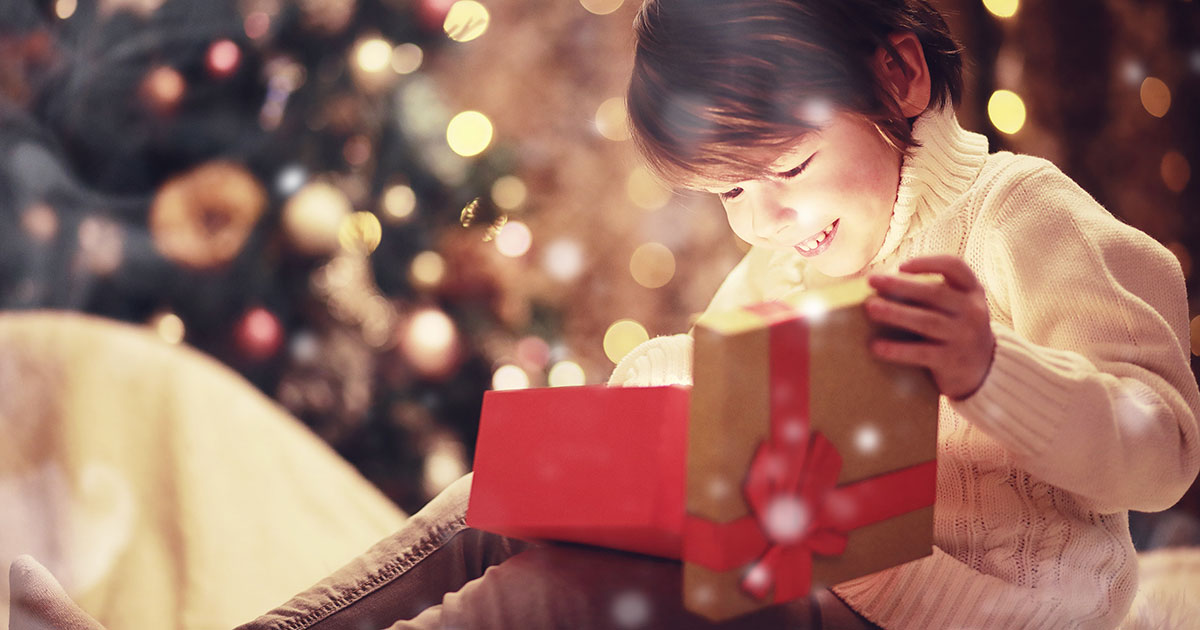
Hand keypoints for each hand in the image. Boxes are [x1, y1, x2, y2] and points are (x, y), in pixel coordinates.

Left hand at [864, 255, 995, 399]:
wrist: (984, 369)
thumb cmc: (957, 328)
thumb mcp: (957, 306)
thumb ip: (933, 293)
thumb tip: (883, 283)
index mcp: (972, 291)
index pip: (955, 267)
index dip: (928, 263)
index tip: (901, 266)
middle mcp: (973, 311)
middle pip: (934, 293)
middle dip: (900, 286)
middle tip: (872, 281)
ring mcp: (964, 336)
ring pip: (927, 321)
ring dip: (896, 313)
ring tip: (870, 308)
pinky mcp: (952, 361)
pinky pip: (921, 353)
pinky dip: (897, 349)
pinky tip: (876, 346)